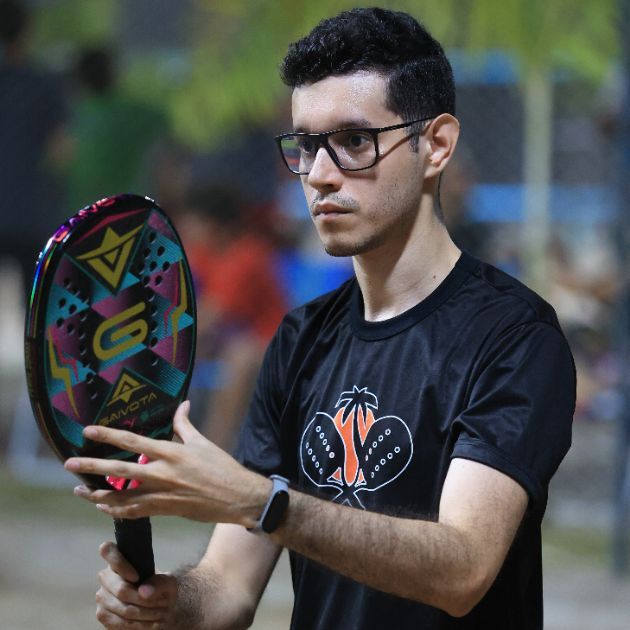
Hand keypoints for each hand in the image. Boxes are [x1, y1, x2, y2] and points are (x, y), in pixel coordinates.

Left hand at [65, 401, 268, 526]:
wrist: (237, 497)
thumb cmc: (222, 467)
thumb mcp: (203, 442)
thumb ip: (185, 425)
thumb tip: (182, 404)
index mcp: (171, 452)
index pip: (132, 442)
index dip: (108, 436)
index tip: (88, 432)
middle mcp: (162, 473)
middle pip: (119, 471)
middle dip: (91, 467)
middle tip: (69, 464)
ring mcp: (162, 495)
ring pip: (121, 497)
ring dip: (97, 495)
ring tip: (80, 491)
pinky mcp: (165, 510)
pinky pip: (134, 512)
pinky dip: (116, 510)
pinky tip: (105, 507)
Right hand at [95, 541, 176, 627]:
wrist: (159, 607)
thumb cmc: (162, 588)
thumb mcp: (169, 582)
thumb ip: (160, 583)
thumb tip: (144, 592)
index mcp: (119, 558)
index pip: (107, 550)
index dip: (119, 563)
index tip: (137, 576)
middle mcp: (106, 576)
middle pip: (120, 588)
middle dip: (145, 600)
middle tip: (164, 603)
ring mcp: (102, 596)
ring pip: (122, 607)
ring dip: (145, 613)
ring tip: (163, 615)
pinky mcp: (103, 614)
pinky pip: (118, 622)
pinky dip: (138, 625)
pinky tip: (151, 624)